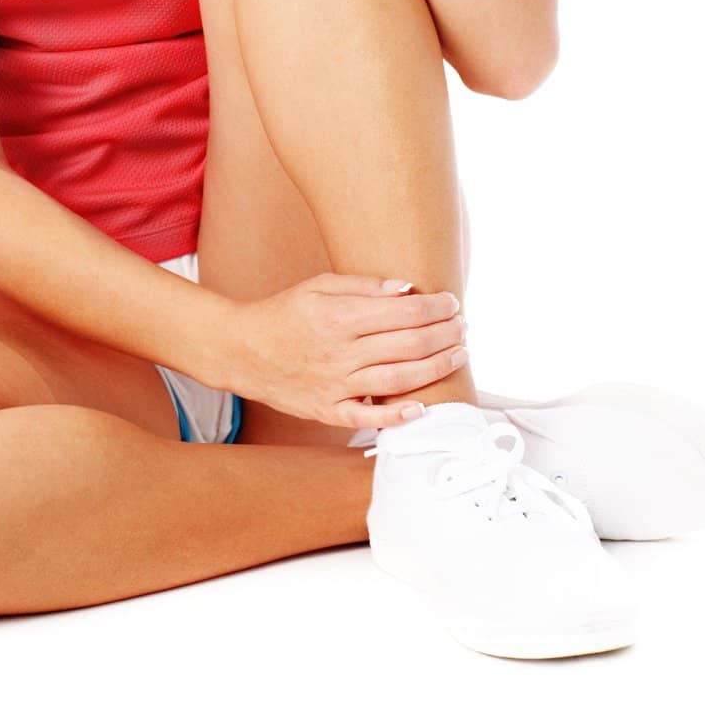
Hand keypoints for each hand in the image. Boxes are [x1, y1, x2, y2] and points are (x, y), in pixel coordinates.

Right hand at [225, 272, 467, 431]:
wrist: (241, 349)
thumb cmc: (283, 313)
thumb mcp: (318, 286)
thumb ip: (362, 286)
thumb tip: (406, 289)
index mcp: (338, 317)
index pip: (402, 312)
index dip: (434, 307)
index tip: (451, 302)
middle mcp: (339, 352)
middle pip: (407, 345)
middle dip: (444, 334)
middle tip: (463, 327)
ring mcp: (334, 385)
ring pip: (397, 380)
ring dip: (435, 368)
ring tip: (458, 355)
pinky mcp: (326, 411)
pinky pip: (366, 417)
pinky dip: (396, 417)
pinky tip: (422, 408)